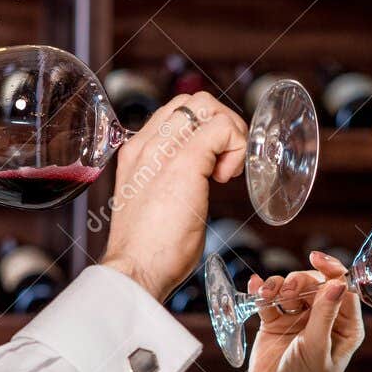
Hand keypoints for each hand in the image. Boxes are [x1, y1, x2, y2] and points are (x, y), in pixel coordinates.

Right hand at [100, 92, 246, 302]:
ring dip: (230, 134)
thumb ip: (172, 183)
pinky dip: (237, 148)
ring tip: (225, 172)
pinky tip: (226, 178)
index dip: (205, 129)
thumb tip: (201, 180)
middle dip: (222, 125)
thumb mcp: (157, 204)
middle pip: (194, 101)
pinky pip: (222, 129)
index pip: (176, 113)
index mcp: (137, 153)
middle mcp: (147, 144)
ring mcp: (164, 150)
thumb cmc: (149, 251)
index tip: (213, 164)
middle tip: (226, 164)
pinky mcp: (184, 163)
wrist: (134, 270)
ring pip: (207, 106)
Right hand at [246, 252, 363, 371]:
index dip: (331, 270)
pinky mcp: (274, 325)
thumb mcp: (316, 348)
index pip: (343, 288)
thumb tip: (339, 282)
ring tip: (268, 295)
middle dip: (301, 281)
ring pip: (291, 289)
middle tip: (289, 291)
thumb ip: (325, 314)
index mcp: (345, 326)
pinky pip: (269, 301)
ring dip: (279, 286)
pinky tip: (255, 288)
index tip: (315, 258)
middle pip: (314, 284)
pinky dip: (262, 292)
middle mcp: (323, 321)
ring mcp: (298, 322)